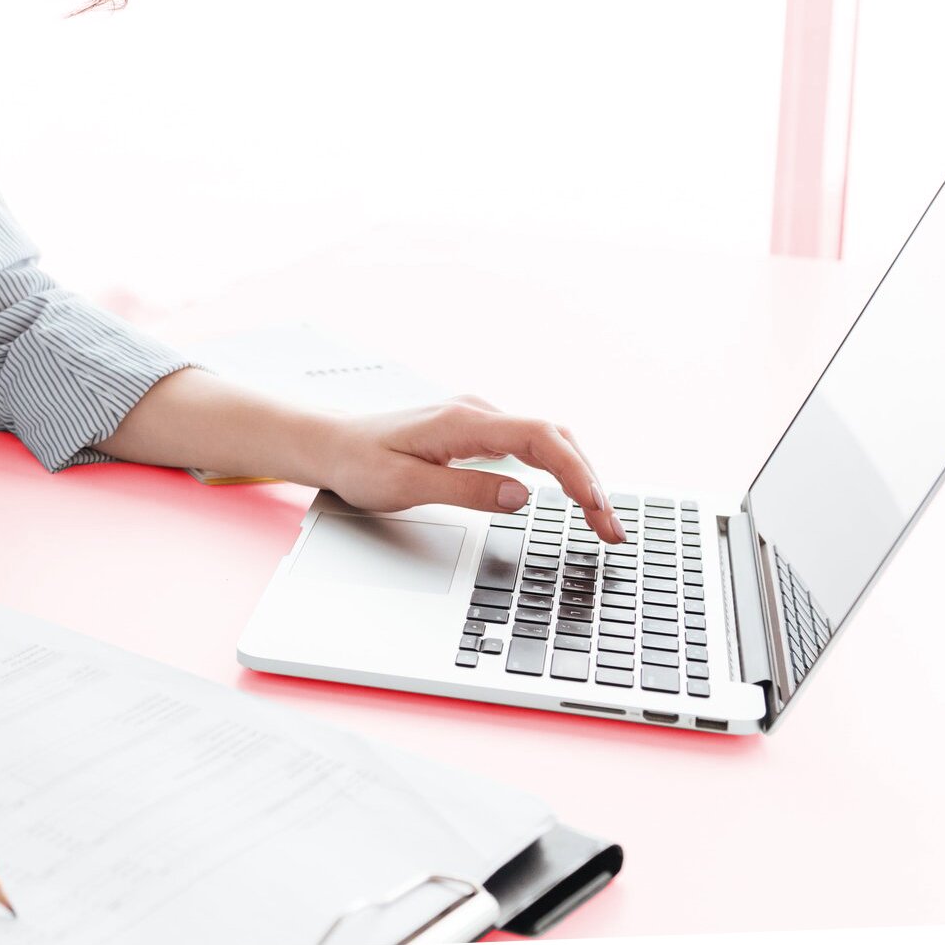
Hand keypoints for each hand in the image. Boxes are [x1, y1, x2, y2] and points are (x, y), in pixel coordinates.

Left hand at [323, 396, 624, 542]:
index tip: (596, 506)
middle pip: (555, 438)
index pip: (539, 437)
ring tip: (602, 522)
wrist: (332, 444)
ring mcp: (480, 420)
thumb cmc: (360, 464)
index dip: (575, 471)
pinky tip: (575, 496)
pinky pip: (533, 446)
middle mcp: (478, 413)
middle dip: (590, 482)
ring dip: (580, 477)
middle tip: (612, 531)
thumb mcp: (405, 487)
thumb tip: (522, 497)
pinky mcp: (479, 433)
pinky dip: (561, 471)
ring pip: (549, 441)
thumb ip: (465, 490)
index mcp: (462, 421)